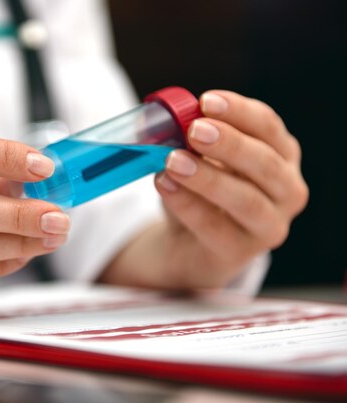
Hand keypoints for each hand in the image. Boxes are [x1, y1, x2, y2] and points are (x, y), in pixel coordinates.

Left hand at [152, 90, 307, 286]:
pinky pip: (216, 228)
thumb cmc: (201, 191)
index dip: (239, 112)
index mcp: (281, 155)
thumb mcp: (199, 158)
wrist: (190, 243)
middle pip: (267, 164)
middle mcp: (287, 190)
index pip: (268, 127)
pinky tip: (164, 184)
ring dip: (208, 178)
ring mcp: (269, 225)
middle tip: (194, 129)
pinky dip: (188, 204)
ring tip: (173, 161)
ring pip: (247, 201)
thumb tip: (165, 120)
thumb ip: (191, 140)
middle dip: (230, 144)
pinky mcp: (241, 252)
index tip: (206, 101)